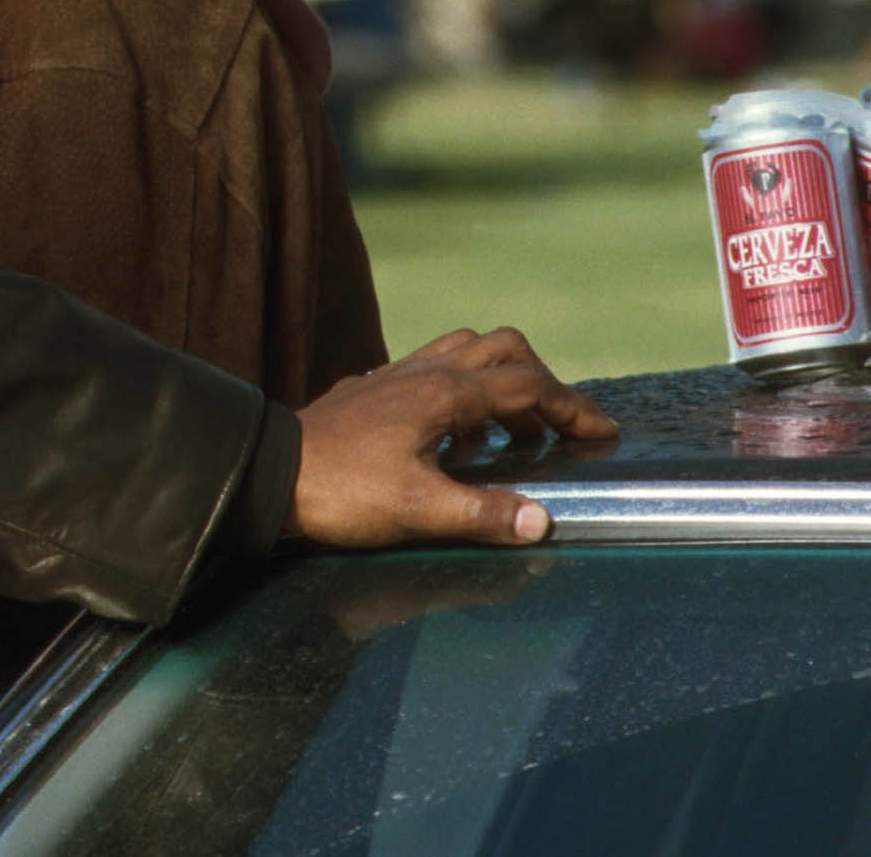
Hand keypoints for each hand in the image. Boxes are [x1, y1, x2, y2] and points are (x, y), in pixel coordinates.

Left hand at [288, 326, 616, 548]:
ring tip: (505, 440)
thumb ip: (483, 513)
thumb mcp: (418, 509)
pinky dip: (458, 396)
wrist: (267, 473)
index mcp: (443, 394)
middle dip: (540, 383)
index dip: (572, 407)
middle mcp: (421, 372)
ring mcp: (391, 376)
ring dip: (496, 386)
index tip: (604, 433)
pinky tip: (448, 443)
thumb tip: (541, 521)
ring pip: (463, 354)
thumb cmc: (342, 490)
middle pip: (501, 349)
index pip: (527, 385)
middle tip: (555, 430)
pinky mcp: (369, 391)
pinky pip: (429, 372)